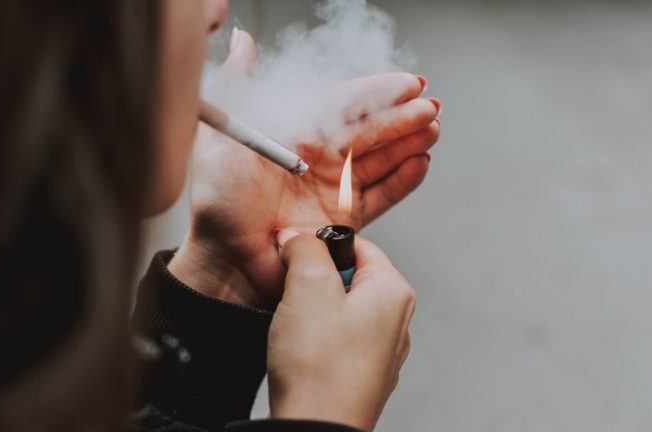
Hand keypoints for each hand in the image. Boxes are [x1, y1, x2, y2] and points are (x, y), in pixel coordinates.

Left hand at [169, 29, 439, 305]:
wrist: (225, 255)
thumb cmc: (218, 196)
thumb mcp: (225, 132)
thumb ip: (238, 84)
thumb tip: (242, 40)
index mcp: (295, 131)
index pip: (343, 104)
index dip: (376, 92)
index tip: (407, 83)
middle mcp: (318, 157)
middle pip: (368, 131)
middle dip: (401, 117)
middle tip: (429, 107)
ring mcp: (333, 188)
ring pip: (380, 160)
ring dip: (408, 143)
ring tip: (432, 129)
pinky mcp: (344, 220)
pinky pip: (380, 196)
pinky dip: (402, 181)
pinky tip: (420, 163)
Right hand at [267, 230, 415, 430]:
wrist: (316, 429)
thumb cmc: (320, 366)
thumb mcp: (307, 286)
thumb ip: (305, 247)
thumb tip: (298, 236)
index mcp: (393, 292)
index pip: (357, 244)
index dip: (319, 244)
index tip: (295, 256)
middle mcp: (396, 320)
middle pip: (348, 276)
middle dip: (313, 280)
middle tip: (293, 295)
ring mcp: (381, 351)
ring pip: (339, 308)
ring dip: (311, 311)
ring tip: (296, 328)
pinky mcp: (362, 374)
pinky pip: (336, 340)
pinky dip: (315, 339)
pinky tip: (302, 352)